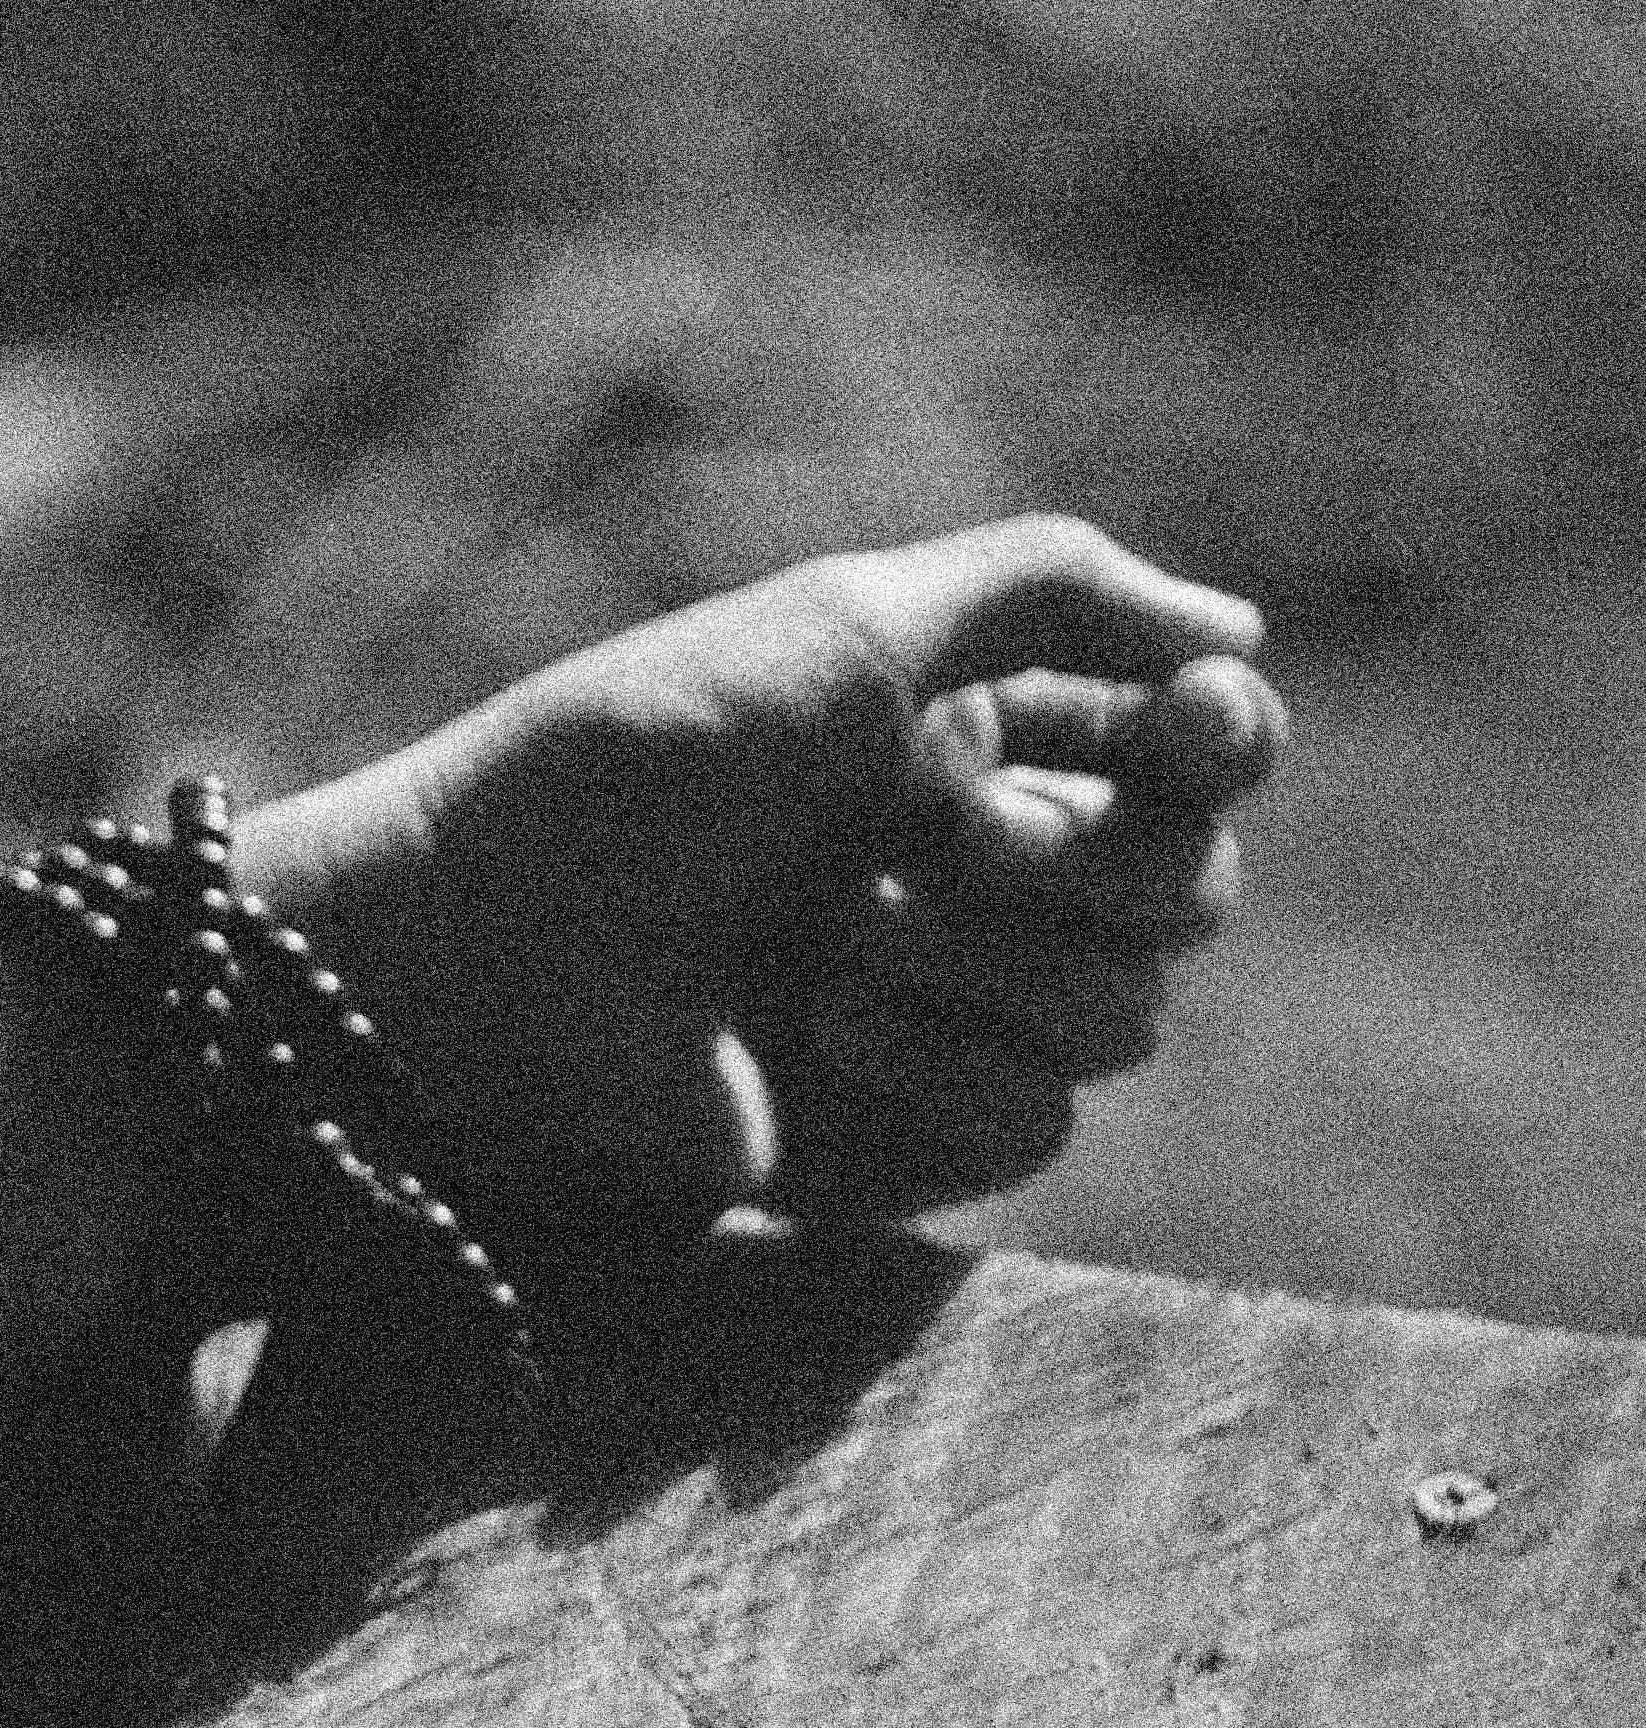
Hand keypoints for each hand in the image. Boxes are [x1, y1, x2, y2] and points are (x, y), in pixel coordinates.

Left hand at [245, 515, 1284, 1233]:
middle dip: (1086, 858)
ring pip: (1126, 1012)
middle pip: (1195, 885)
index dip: (1224, 740)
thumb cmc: (642, 763)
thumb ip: (1052, 590)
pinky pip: (1037, 1121)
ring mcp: (944, 1011)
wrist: (490, 944)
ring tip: (833, 941)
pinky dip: (947, 1069)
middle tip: (936, 836)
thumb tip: (1237, 626)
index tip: (1190, 726)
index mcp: (978, 739)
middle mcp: (978, 874)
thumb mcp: (842, 622)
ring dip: (991, 967)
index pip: (1202, 749)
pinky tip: (823, 1040)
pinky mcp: (897, 1137)